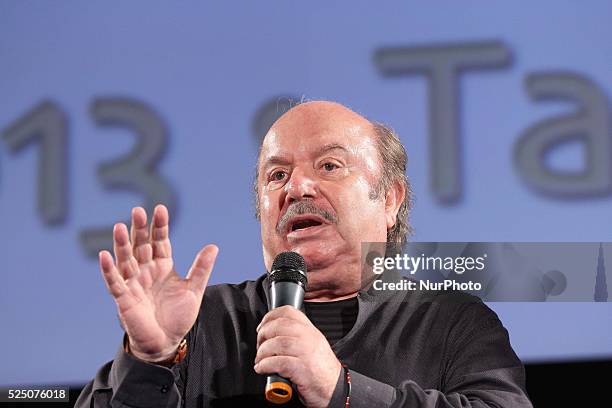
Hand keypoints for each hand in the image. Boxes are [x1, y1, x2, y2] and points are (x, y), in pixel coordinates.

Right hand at [99, 204, 217, 362]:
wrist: (166, 342)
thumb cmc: (178, 316)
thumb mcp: (194, 289)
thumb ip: (201, 268)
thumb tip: (213, 246)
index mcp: (162, 266)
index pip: (160, 241)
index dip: (160, 226)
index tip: (160, 209)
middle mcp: (146, 271)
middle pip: (141, 246)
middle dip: (140, 229)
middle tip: (138, 210)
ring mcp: (133, 283)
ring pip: (126, 260)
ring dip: (122, 244)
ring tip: (119, 226)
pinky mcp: (124, 298)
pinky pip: (114, 282)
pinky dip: (108, 270)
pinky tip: (104, 256)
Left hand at [254, 306, 341, 407]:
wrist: (336, 389)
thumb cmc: (321, 371)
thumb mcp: (312, 346)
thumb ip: (296, 337)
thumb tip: (271, 334)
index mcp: (311, 331)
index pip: (289, 312)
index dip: (270, 316)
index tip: (262, 326)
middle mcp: (310, 338)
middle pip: (280, 325)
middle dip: (263, 335)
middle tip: (259, 346)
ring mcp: (308, 353)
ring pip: (278, 343)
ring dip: (263, 352)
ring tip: (260, 360)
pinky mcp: (304, 370)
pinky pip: (279, 362)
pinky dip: (266, 365)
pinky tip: (263, 369)